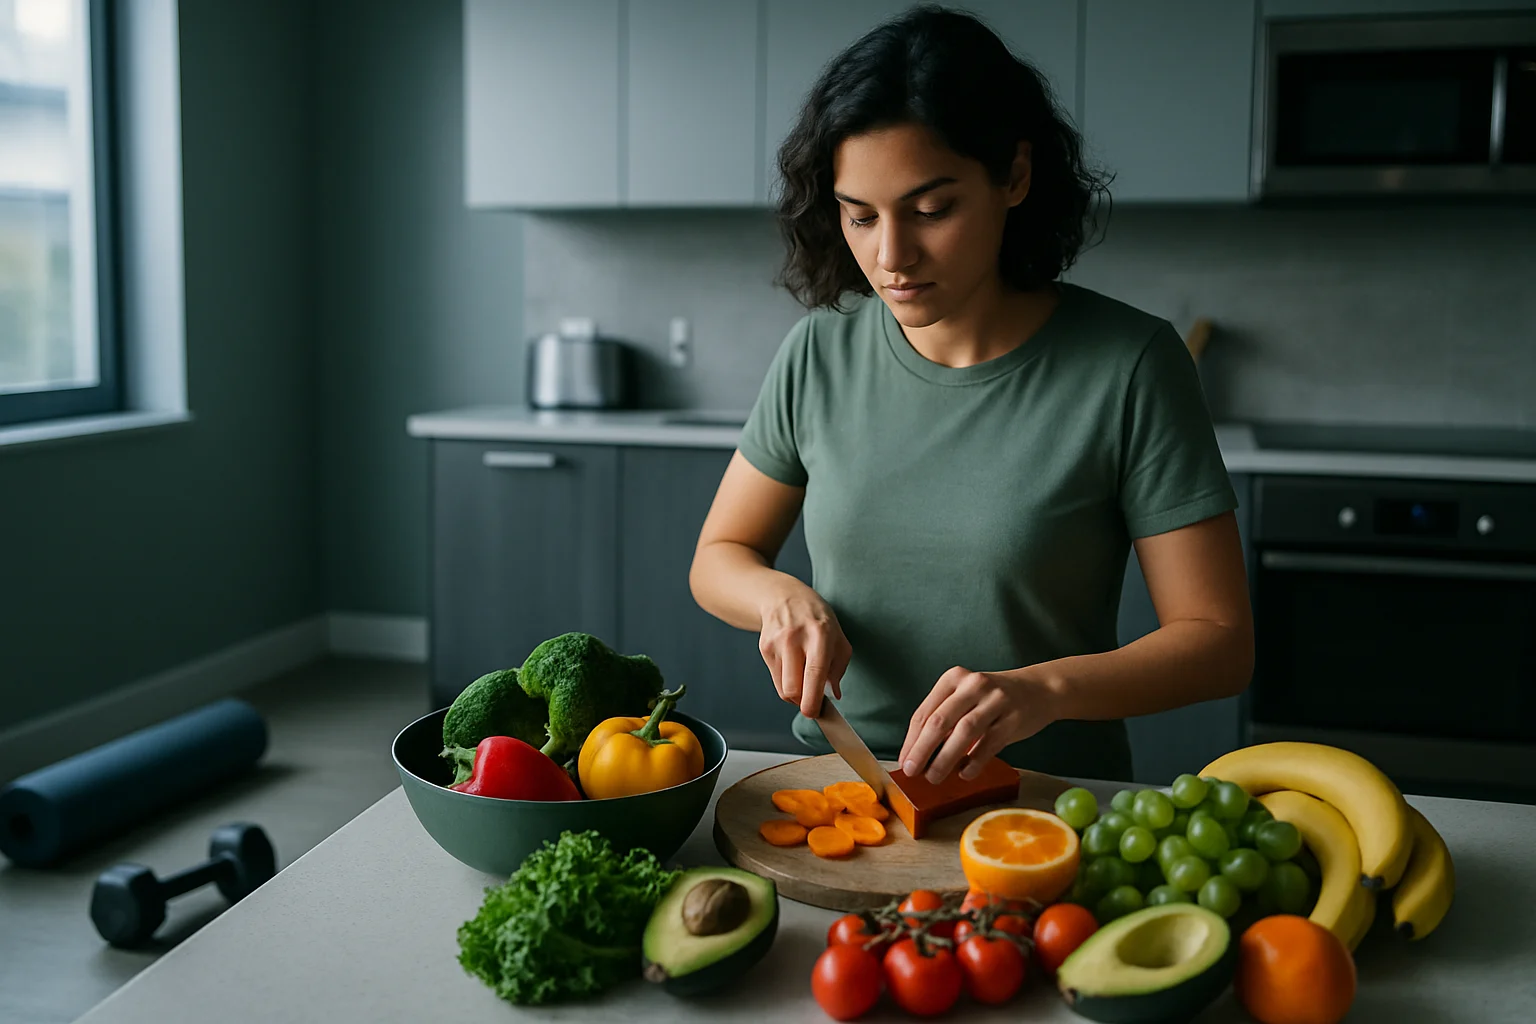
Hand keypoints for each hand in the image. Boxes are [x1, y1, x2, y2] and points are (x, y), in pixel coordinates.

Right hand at [758, 585, 851, 718]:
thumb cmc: (816, 618)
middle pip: (792, 688)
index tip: (814, 713)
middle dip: (803, 702)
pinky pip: (776, 680)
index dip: (813, 699)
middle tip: (813, 702)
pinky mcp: (764, 648)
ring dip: (795, 695)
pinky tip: (794, 669)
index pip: (814, 673)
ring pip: (783, 688)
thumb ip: (839, 667)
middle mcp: (795, 638)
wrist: (784, 596)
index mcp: (819, 634)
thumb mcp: (838, 636)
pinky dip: (787, 683)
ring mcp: (776, 643)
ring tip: (805, 684)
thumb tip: (834, 694)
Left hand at [898, 666, 1059, 783]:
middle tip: (912, 771)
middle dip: (922, 750)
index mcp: (953, 678)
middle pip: (940, 721)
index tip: (904, 761)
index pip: (924, 712)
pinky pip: (990, 743)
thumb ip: (945, 719)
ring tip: (934, 777)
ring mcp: (995, 700)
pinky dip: (974, 761)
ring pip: (963, 732)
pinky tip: (965, 773)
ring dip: (945, 758)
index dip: (911, 740)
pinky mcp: (1014, 717)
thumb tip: (918, 755)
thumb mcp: (966, 697)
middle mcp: (973, 685)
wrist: (1039, 690)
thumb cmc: (993, 699)